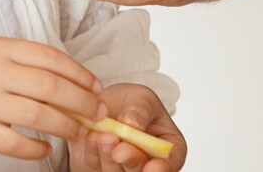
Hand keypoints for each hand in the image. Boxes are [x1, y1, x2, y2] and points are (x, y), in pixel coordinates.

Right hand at [0, 36, 105, 159]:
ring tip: (78, 133)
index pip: (51, 58)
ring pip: (40, 115)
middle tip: (98, 114)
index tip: (96, 89)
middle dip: (84, 102)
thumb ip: (21, 63)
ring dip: (67, 127)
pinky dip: (38, 148)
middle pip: (53, 87)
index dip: (81, 75)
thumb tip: (69, 82)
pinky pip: (17, 143)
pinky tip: (45, 148)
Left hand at [69, 84, 185, 171]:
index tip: (152, 167)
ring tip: (103, 135)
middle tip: (120, 149)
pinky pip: (94, 167)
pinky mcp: (98, 170)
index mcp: (167, 150)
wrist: (101, 106)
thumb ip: (140, 110)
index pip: (170, 164)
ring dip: (108, 157)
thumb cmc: (129, 104)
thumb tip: (133, 124)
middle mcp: (146, 165)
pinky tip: (91, 137)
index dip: (162, 169)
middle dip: (131, 162)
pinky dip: (92, 153)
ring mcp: (121, 171)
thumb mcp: (141, 97)